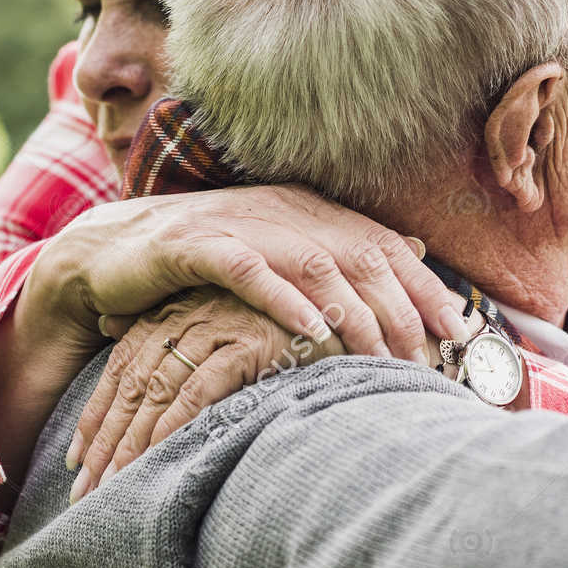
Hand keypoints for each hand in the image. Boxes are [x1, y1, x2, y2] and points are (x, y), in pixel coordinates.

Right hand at [20, 185, 465, 367]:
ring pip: (312, 262)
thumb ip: (340, 251)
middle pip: (358, 254)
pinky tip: (310, 330)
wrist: (105, 254)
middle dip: (400, 307)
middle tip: (426, 358)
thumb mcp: (278, 254)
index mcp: (306, 210)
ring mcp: (235, 224)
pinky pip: (247, 270)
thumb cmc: (201, 264)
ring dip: (351, 311)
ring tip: (379, 354)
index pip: (382, 244)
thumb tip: (414, 246)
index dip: (425, 285)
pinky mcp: (191, 246)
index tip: (461, 330)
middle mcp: (278, 209)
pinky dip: (281, 299)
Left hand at [66, 286, 345, 500]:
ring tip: (112, 488)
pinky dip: (174, 424)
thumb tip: (117, 332)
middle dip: (105, 441)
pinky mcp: (248, 342)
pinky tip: (156, 457)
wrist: (352, 311)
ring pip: (157, 389)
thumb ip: (184, 339)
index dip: (98, 415)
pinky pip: (199, 389)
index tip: (78, 460)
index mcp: (182, 311)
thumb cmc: (293, 329)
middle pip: (133, 383)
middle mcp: (193, 313)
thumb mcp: (234, 333)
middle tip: (84, 490)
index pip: (124, 367)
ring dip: (131, 443)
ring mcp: (220, 324)